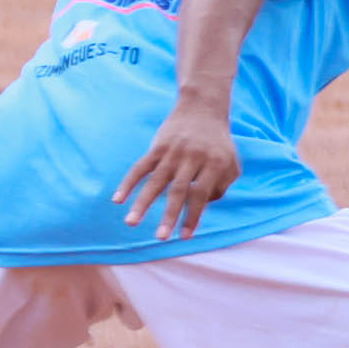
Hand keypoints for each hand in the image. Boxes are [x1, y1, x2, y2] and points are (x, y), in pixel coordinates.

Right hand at [115, 99, 242, 239]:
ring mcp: (173, 151)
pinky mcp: (158, 147)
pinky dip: (128, 183)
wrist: (203, 109)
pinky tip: (117, 199)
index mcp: (215, 163)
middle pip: (179, 191)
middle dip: (169, 216)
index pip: (202, 195)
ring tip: (131, 223)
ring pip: (155, 181)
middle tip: (161, 238)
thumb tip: (200, 207)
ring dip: (142, 204)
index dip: (193, 216)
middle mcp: (193, 157)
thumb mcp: (231, 164)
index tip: (184, 237)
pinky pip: (140, 167)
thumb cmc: (218, 144)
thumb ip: (221, 188)